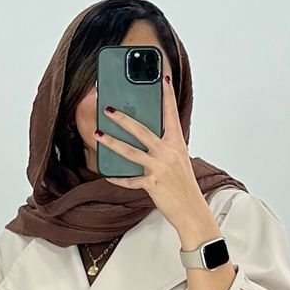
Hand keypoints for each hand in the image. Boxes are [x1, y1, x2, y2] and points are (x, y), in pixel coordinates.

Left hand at [97, 74, 211, 240]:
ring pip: (131, 152)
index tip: (162, 79)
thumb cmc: (184, 186)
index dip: (167, 96)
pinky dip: (119, 178)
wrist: (192, 211)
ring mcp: (160, 168)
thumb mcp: (178, 162)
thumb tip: (145, 140)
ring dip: (112, 142)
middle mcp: (169, 153)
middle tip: (108, 109)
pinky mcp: (152, 184)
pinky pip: (130, 180)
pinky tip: (108, 175)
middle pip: (142, 130)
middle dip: (123, 119)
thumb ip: (165, 148)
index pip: (172, 115)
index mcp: (177, 144)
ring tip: (98, 134)